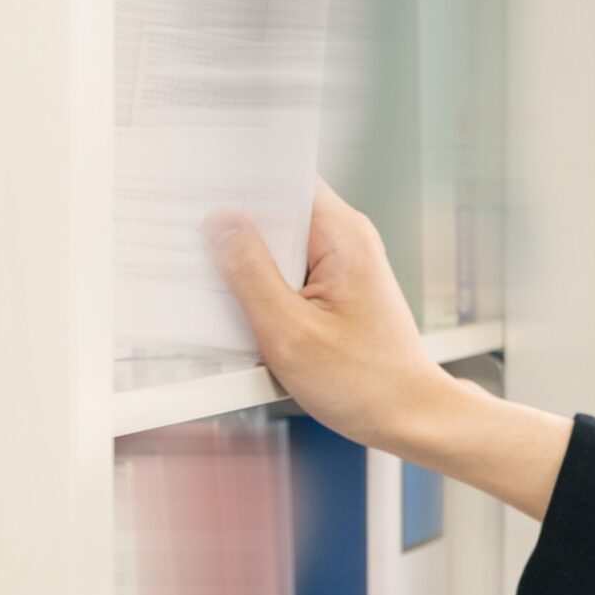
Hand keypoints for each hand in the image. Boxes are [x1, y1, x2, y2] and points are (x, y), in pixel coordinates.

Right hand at [204, 178, 455, 453]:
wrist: (409, 416)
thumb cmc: (364, 383)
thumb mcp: (289, 332)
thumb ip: (250, 274)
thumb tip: (219, 223)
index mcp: (343, 235)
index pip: (284, 178)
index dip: (238, 178)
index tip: (196, 184)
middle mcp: (348, 239)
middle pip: (278, 208)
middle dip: (233, 219)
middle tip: (185, 233)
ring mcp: (343, 262)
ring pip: (279, 241)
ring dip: (245, 255)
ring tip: (204, 271)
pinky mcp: (336, 287)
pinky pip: (289, 269)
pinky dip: (262, 280)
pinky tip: (236, 301)